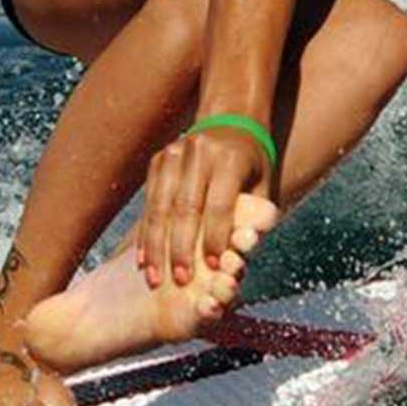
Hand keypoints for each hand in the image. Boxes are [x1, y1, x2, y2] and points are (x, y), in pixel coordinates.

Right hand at [138, 123, 271, 288]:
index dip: (215, 238)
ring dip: (156, 247)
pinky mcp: (157, 160)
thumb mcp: (262, 189)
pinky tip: (143, 260)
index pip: (219, 205)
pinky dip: (145, 234)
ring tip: (154, 279)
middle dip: (181, 249)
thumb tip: (239, 259)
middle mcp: (199, 152)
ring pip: (160, 206)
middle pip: (185, 207)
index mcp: (229, 159)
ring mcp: (174, 153)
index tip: (212, 267)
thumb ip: (254, 221)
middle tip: (180, 281)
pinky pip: (149, 203)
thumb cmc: (253, 169)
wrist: (233, 124)